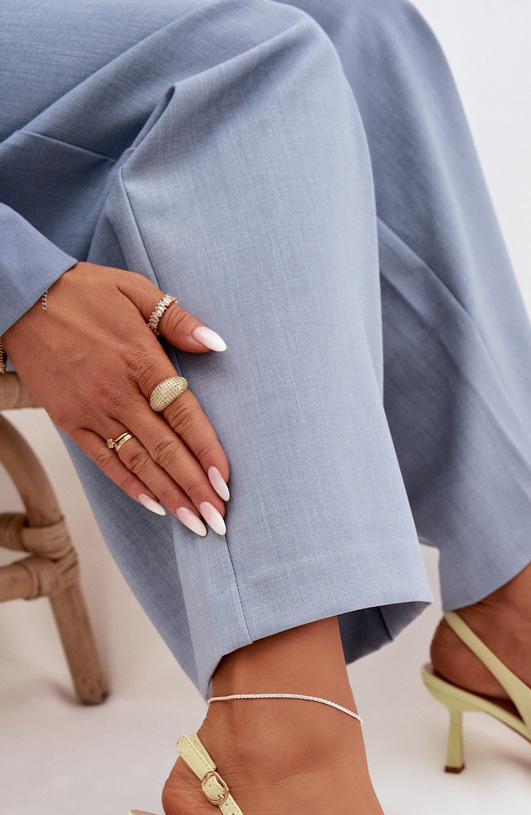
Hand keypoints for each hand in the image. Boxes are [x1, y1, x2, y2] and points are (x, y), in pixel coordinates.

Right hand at [2, 264, 229, 536]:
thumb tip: (216, 344)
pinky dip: (131, 486)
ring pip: (139, 462)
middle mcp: (119, 393)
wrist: (20, 297)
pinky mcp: (70, 421)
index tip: (226, 482)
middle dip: (195, 488)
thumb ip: (178, 320)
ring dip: (170, 497)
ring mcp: (93, 411)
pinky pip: (105, 461)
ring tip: (195, 524)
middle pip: (166, 449)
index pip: (184, 416)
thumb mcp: (136, 290)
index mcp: (142, 360)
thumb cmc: (83, 292)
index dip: (207, 452)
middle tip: (219, 520)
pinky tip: (155, 506)